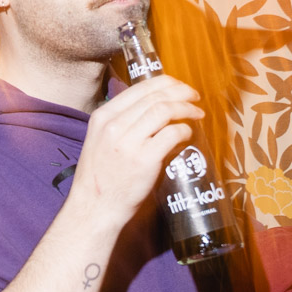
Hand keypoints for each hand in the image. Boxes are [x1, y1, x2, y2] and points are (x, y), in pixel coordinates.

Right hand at [69, 76, 202, 229]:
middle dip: (181, 93)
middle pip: (155, 97)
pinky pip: (172, 134)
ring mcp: (128, 143)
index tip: (180, 87)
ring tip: (197, 114)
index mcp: (102, 117)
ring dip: (186, 109)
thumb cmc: (100, 178)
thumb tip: (152, 109)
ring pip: (164, 110)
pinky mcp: (144, 160)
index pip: (139, 88)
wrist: (94, 208)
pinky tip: (188, 134)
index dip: (166, 83)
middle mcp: (113, 126)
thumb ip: (120, 123)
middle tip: (194, 97)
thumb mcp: (100, 141)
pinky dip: (185, 130)